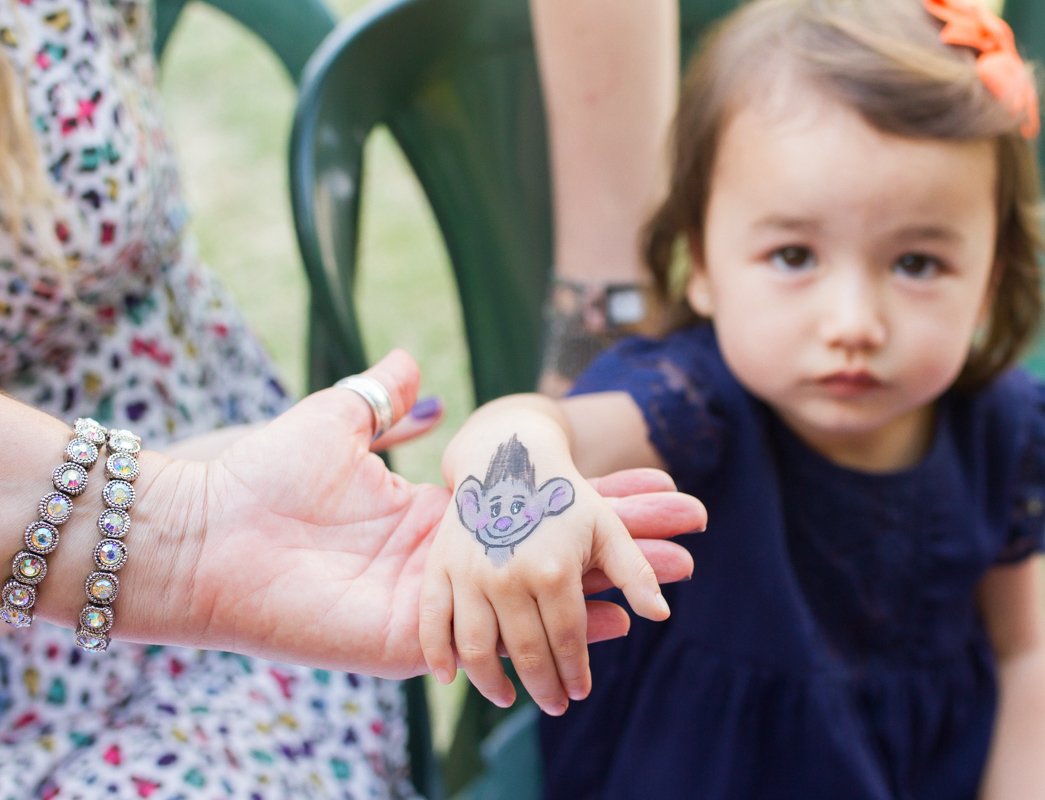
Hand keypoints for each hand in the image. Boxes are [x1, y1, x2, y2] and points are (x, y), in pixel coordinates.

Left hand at [137, 350, 701, 678]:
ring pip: (544, 598)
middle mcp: (451, 560)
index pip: (536, 504)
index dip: (594, 494)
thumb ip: (385, 393)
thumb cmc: (263, 473)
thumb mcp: (338, 417)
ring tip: (676, 578)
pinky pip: (502, 639)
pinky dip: (560, 631)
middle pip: (557, 552)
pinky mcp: (415, 640)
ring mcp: (439, 603)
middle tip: (692, 534)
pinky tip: (616, 626)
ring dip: (614, 588)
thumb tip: (419, 362)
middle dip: (626, 542)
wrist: (203, 530)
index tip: (654, 479)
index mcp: (438, 515)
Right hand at [419, 426, 682, 715]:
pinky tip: (451, 677)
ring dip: (491, 684)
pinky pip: (433, 622)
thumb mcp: (608, 527)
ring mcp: (470, 572)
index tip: (580, 692)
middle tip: (555, 706)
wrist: (508, 458)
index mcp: (555, 568)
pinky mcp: (439, 566)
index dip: (575, 672)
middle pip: (526, 652)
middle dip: (543, 688)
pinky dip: (439, 655)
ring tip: (507, 699)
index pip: (567, 639)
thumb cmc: (565, 497)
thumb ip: (635, 572)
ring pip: (476, 648)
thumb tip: (660, 615)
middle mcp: (509, 574)